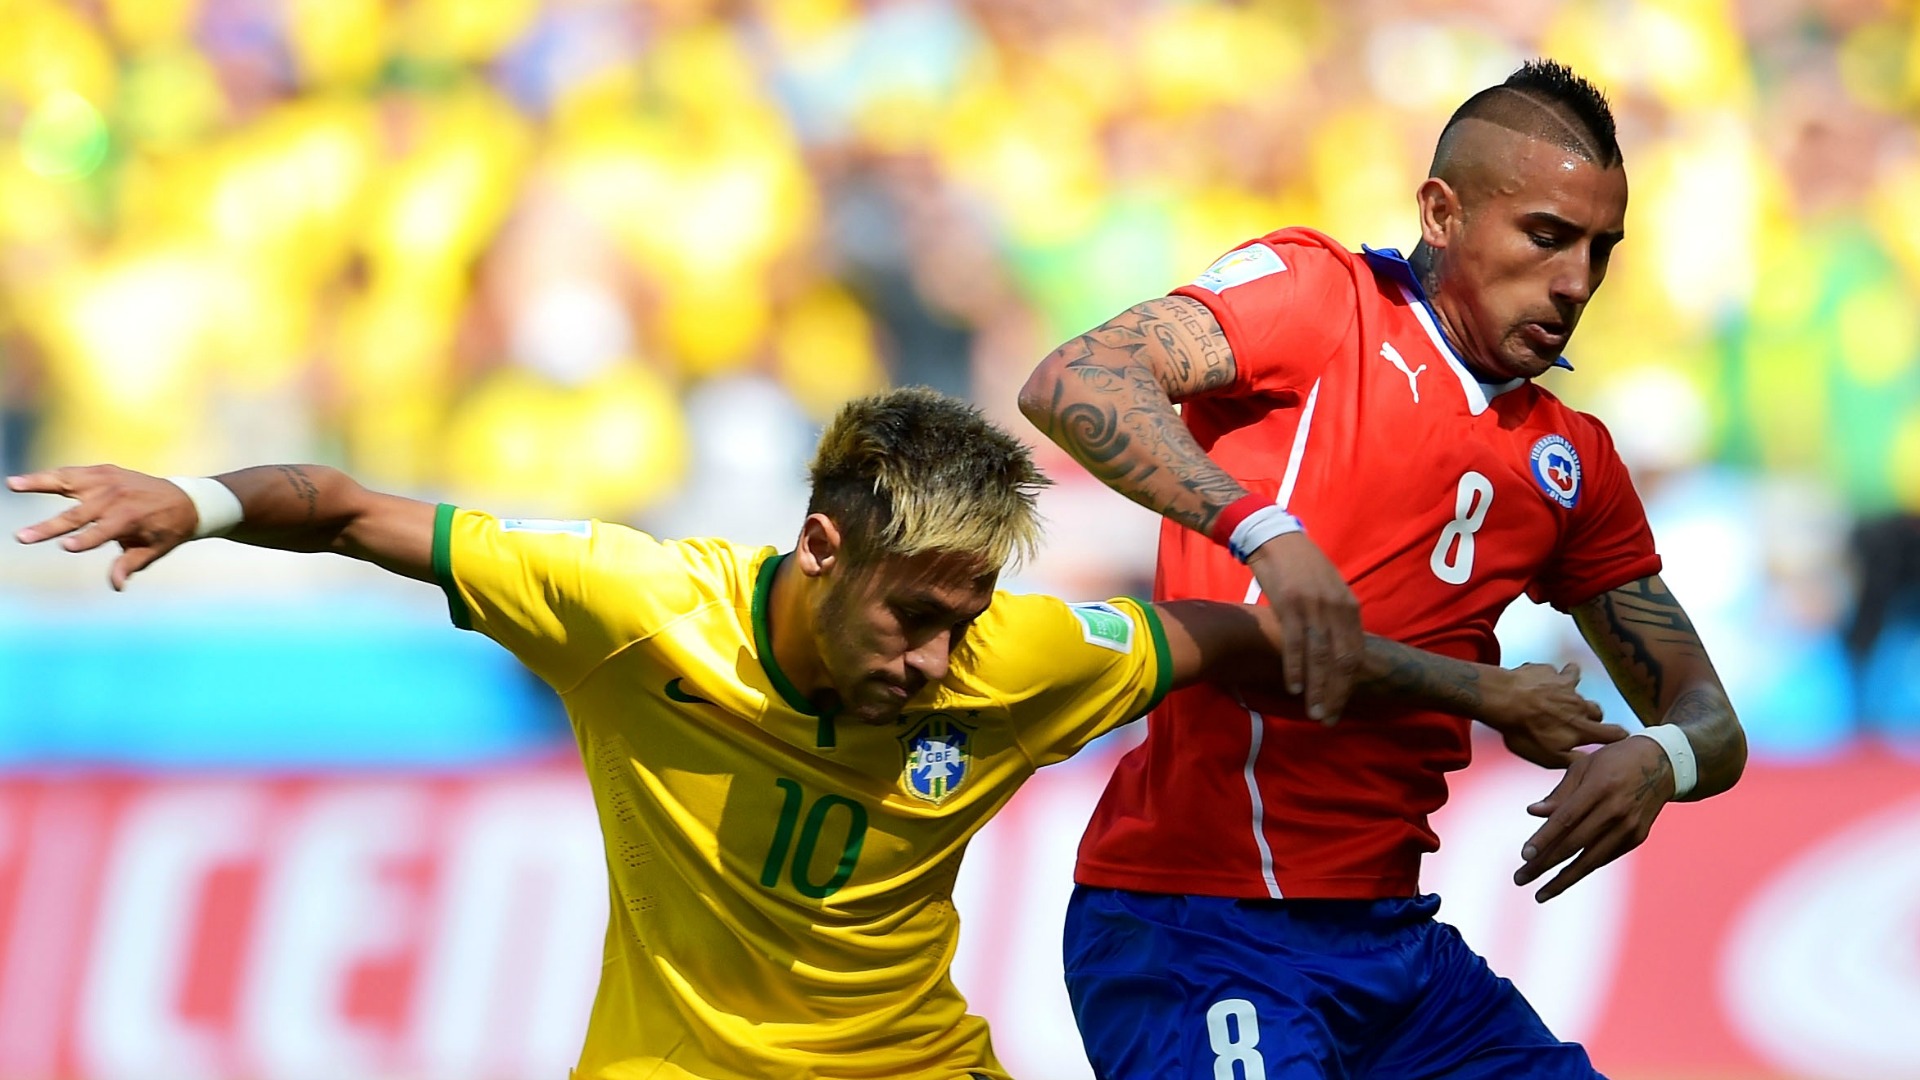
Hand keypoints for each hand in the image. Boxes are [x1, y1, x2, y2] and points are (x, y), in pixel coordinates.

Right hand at [9, 465, 198, 589]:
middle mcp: (117, 497)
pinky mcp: (103, 471)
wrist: (185, 499)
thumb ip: (130, 564)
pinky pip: (72, 473)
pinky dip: (49, 476)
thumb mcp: (153, 550)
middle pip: (78, 514)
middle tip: (21, 538)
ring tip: (12, 485)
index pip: (103, 531)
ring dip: (38, 483)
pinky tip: (23, 482)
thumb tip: (117, 586)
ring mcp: (109, 480)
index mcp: (131, 518)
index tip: (66, 546)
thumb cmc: (165, 530)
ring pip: (68, 482)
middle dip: (49, 526)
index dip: (86, 540)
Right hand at [1244, 531, 1361, 722]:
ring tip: (1313, 712)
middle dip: (1335, 694)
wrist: (1275, 538)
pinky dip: (1294, 667)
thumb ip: (1337, 619)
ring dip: (1317, 688)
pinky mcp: (1290, 604)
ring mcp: (1314, 606)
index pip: (1354, 655)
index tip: (1338, 708)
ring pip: (1319, 656)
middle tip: (1327, 720)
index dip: (1347, 686)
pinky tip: (1293, 687)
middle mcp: (1336, 608)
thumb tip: (1340, 650)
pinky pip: (1295, 642)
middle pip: (1340, 660)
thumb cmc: (1301, 567)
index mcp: (1350, 607)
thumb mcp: (1329, 591)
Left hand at [1482, 662, 1625, 767]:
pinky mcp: (1549, 671)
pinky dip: (1551, 677)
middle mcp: (1579, 705)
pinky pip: (1556, 672)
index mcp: (1582, 728)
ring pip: (1579, 688)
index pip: (1614, 733)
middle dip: (1592, 717)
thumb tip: (1592, 765)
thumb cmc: (1523, 731)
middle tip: (1579, 722)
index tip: (1622, 737)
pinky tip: (1540, 681)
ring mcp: (1565, 686)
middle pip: (1597, 710)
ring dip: (1572, 694)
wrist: (1502, 699)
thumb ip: (1573, 761)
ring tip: (1561, 698)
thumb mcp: (1548, 757)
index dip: (1620, 736)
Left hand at [1513, 735, 1672, 902]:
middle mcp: (1616, 810)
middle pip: (1575, 844)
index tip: (1524, 856)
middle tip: (1520, 879)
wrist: (1662, 765)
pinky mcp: (1637, 837)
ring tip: (1541, 893)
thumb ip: (1559, 793)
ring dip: (1564, 879)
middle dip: (1545, 864)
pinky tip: (1565, 877)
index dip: (1544, 839)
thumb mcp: (1583, 767)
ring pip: (1591, 859)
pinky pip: (1605, 857)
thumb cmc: (1613, 761)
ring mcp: (1629, 826)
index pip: (1565, 819)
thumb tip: (1532, 812)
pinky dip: (1584, 867)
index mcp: (1599, 788)